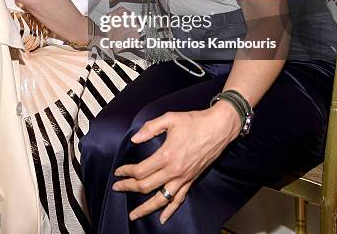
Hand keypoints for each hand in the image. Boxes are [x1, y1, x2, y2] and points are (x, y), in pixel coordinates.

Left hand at [112, 102, 240, 223]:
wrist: (219, 128)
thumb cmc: (195, 122)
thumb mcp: (170, 118)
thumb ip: (150, 128)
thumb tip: (135, 138)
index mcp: (166, 155)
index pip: (140, 170)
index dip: (126, 172)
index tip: (119, 171)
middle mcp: (174, 170)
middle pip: (146, 186)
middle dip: (129, 188)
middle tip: (118, 188)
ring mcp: (184, 178)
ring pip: (161, 199)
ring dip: (146, 208)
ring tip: (134, 215)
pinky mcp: (191, 180)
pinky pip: (179, 199)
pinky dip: (170, 211)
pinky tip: (163, 218)